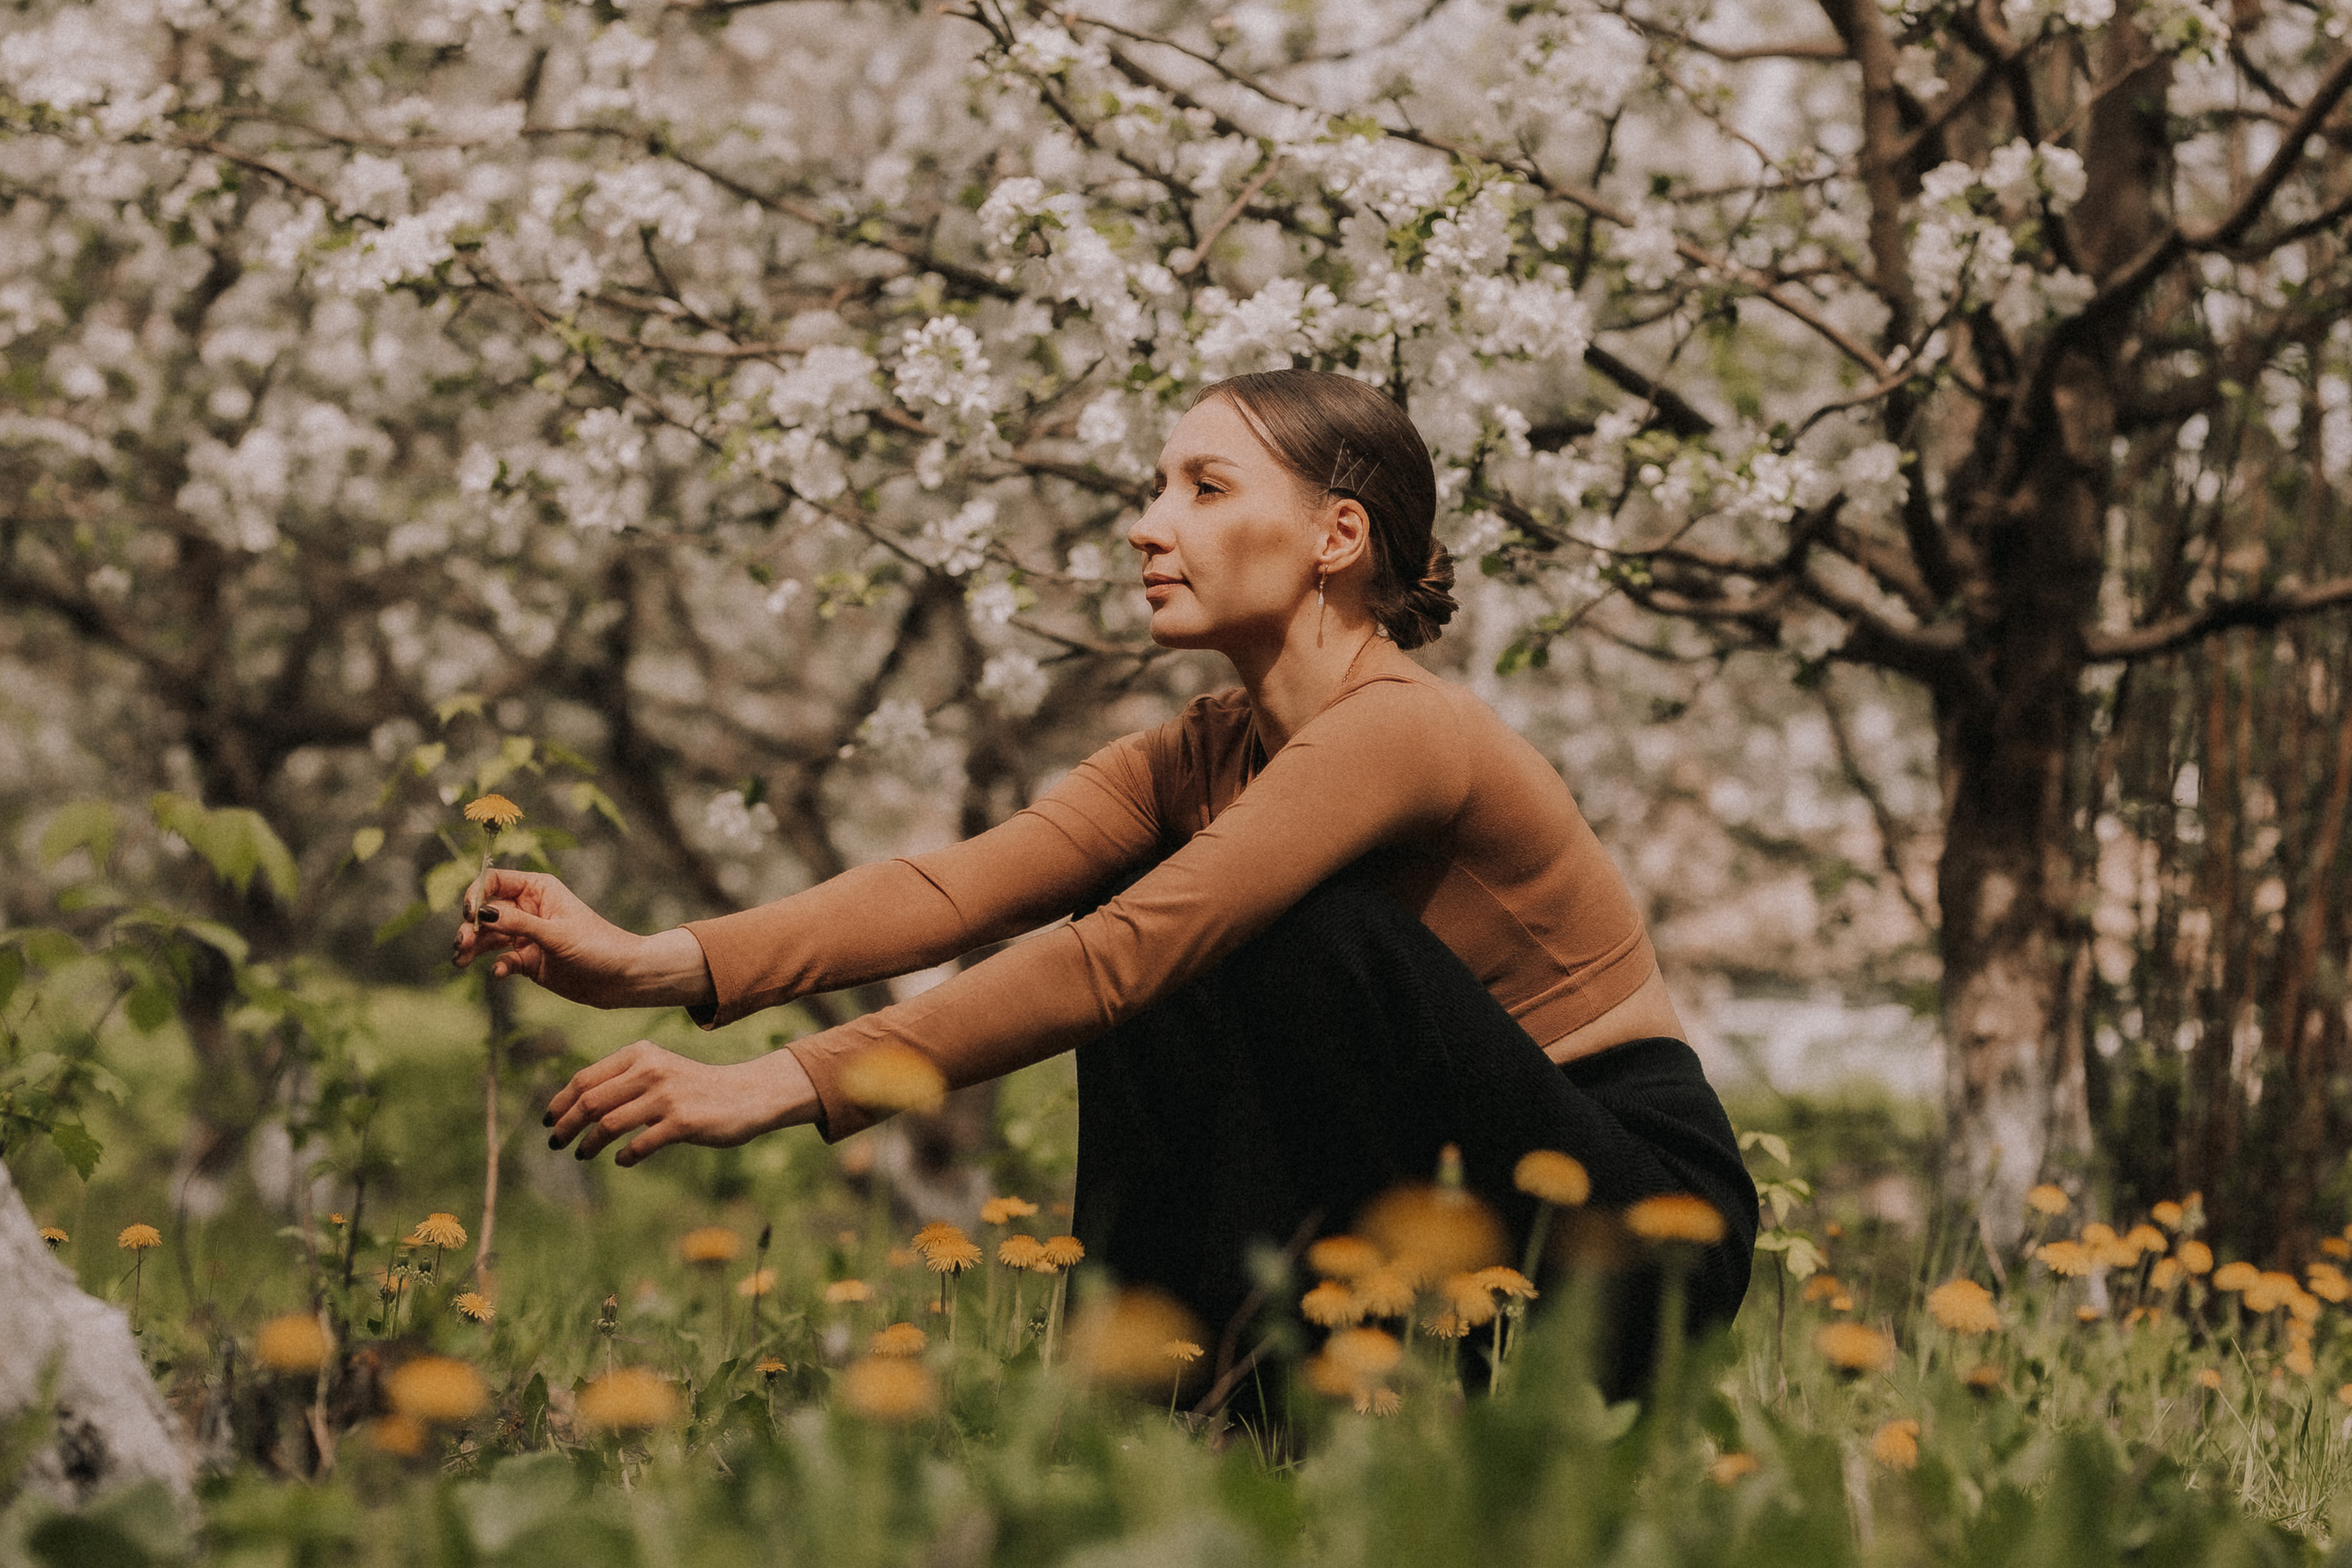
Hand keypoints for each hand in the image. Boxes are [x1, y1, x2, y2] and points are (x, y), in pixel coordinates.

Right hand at [453, 868, 694, 1009]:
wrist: (623, 977)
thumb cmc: (598, 946)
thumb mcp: (556, 933)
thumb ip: (518, 924)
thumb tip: (483, 914)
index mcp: (537, 889)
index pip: (493, 882)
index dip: (476, 895)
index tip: (470, 914)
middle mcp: (529, 909)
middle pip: (486, 911)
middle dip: (470, 926)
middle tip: (462, 944)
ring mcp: (528, 935)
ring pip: (489, 936)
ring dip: (473, 947)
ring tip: (460, 961)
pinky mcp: (529, 960)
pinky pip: (503, 959)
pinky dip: (497, 966)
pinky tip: (500, 973)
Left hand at [544, 1039, 818, 1165]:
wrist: (748, 1093)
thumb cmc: (695, 1087)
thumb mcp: (659, 1070)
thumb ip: (624, 1080)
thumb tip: (575, 1104)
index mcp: (640, 1054)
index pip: (585, 1078)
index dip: (560, 1101)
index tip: (549, 1120)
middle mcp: (651, 1070)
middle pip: (591, 1101)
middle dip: (566, 1125)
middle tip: (556, 1143)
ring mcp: (667, 1096)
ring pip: (609, 1124)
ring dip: (588, 1144)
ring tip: (582, 1154)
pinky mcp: (683, 1122)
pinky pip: (639, 1145)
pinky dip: (624, 1156)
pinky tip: (622, 1160)